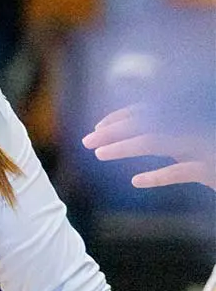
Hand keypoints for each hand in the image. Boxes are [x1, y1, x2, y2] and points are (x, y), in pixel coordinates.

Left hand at [83, 107, 215, 189]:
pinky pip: (181, 171)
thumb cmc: (214, 154)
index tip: (97, 127)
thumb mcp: (190, 136)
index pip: (149, 110)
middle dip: (114, 130)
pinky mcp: (212, 169)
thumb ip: (167, 129)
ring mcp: (205, 145)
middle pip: (147, 123)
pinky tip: (136, 181)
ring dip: (125, 147)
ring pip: (158, 142)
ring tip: (100, 154)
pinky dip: (157, 176)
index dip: (121, 117)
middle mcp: (194, 125)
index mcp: (189, 115)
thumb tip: (130, 127)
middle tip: (87, 141)